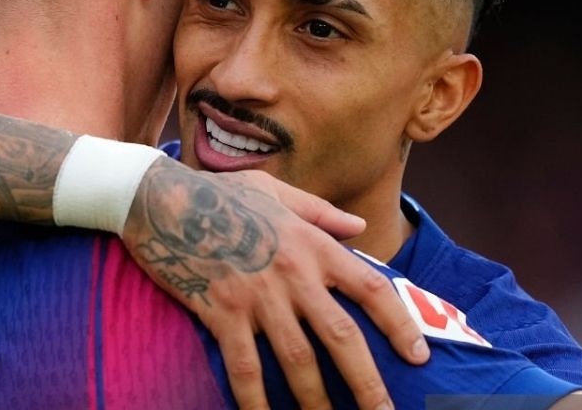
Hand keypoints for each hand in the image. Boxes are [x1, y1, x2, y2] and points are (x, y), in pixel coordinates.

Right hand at [123, 158, 427, 409]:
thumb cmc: (222, 193)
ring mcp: (257, 297)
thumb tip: (360, 226)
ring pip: (299, 360)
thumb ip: (322, 212)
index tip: (419, 356)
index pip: (371, 289)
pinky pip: (245, 368)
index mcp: (313, 244)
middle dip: (368, 382)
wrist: (162, 199)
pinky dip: (257, 403)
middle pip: (342, 337)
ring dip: (318, 401)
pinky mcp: (222, 314)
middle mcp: (293, 274)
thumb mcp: (277, 192)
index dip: (399, 325)